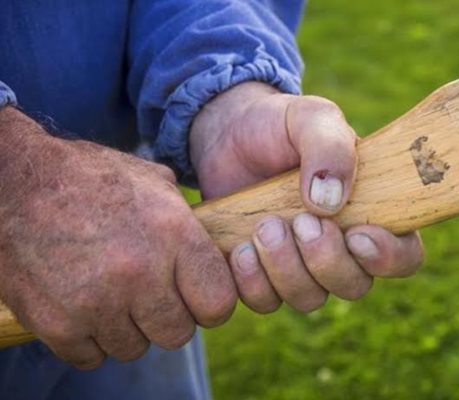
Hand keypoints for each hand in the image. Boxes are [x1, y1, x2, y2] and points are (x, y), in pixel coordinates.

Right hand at [0, 107, 236, 368]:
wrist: (13, 182)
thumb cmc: (88, 179)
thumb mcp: (152, 182)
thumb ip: (188, 222)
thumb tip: (215, 251)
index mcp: (173, 234)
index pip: (218, 304)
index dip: (209, 303)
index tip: (196, 297)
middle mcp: (140, 272)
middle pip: (178, 334)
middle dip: (167, 318)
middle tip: (148, 296)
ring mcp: (98, 303)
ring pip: (134, 348)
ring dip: (125, 328)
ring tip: (109, 294)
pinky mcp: (58, 324)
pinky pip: (91, 356)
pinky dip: (87, 339)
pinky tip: (81, 305)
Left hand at [190, 82, 423, 312]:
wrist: (227, 134)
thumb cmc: (281, 125)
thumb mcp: (311, 118)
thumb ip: (330, 146)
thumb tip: (330, 201)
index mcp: (371, 212)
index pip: (404, 255)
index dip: (388, 258)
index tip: (358, 234)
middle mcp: (342, 247)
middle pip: (355, 286)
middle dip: (326, 260)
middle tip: (300, 221)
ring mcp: (302, 266)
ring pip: (309, 299)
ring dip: (286, 269)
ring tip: (264, 226)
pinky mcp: (262, 275)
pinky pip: (265, 302)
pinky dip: (252, 281)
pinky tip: (240, 248)